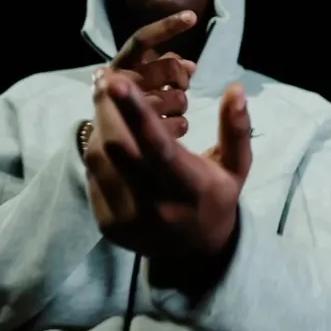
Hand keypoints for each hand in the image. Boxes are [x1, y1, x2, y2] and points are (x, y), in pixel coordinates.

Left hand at [86, 70, 251, 260]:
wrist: (194, 252)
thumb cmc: (215, 198)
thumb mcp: (236, 167)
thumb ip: (236, 129)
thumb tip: (235, 89)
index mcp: (190, 188)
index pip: (158, 147)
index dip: (136, 114)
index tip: (117, 81)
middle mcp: (155, 206)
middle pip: (118, 149)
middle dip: (107, 109)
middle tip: (105, 78)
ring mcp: (126, 218)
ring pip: (99, 160)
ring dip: (101, 127)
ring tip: (108, 105)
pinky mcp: (107, 224)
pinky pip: (93, 176)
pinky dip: (98, 151)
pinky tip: (110, 139)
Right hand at [109, 12, 198, 138]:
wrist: (104, 147)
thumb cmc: (127, 105)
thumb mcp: (140, 80)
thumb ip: (163, 67)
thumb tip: (192, 66)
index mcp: (119, 66)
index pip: (142, 39)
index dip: (167, 27)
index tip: (192, 17)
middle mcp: (119, 83)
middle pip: (169, 68)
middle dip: (181, 77)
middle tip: (180, 86)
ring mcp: (129, 111)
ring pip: (178, 98)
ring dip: (181, 104)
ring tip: (167, 112)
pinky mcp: (141, 136)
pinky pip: (180, 123)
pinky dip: (180, 125)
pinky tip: (169, 128)